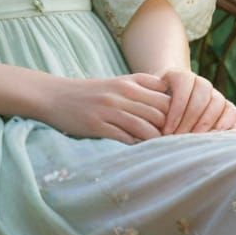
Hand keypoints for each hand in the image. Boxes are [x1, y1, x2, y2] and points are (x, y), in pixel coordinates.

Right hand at [40, 73, 171, 144]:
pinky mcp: (97, 125)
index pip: (166, 96)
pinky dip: (136, 147)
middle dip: (170, 129)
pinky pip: (125, 138)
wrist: (56, 96)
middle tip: (175, 143)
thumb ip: (143, 87)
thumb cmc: (91, 92)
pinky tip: (140, 152)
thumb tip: (172, 101)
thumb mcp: (118, 83)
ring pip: (144, 127)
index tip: (179, 126)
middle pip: (159, 112)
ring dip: (155, 141)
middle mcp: (121, 93)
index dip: (177, 112)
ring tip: (161, 150)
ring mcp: (109, 109)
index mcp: (130, 82)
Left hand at [158, 68, 235, 134]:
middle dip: (190, 119)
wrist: (169, 102)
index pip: (182, 86)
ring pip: (217, 102)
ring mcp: (214, 93)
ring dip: (206, 122)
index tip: (167, 130)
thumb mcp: (149, 102)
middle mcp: (199, 81)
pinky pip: (231, 110)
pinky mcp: (226, 106)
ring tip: (194, 139)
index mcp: (179, 75)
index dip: (176, 110)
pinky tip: (215, 135)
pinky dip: (226, 122)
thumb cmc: (155, 106)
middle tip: (180, 137)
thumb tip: (152, 119)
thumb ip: (151, 106)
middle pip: (201, 95)